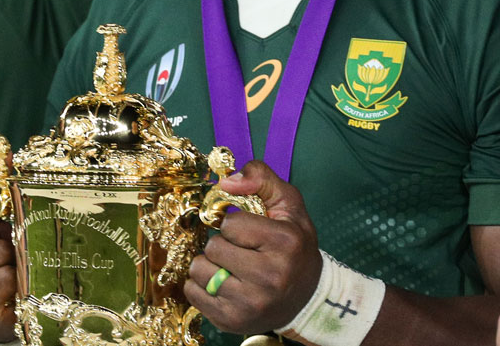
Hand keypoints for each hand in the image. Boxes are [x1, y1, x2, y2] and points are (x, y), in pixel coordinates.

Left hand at [184, 161, 322, 333]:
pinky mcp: (233, 320)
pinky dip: (202, 286)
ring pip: (199, 271)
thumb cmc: (295, 246)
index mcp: (285, 242)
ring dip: (209, 266)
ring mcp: (251, 302)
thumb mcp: (288, 204)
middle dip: (222, 245)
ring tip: (230, 269)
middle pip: (213, 248)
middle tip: (241, 252)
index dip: (236, 226)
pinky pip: (193, 294)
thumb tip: (225, 181)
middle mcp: (270, 275)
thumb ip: (260, 178)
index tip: (250, 234)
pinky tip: (223, 285)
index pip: (230, 225)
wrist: (307, 297)